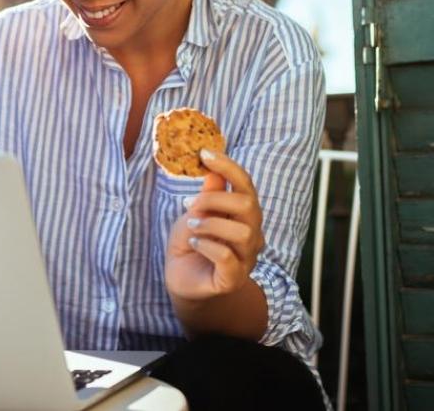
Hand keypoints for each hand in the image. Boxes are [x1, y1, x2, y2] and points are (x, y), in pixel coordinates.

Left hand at [164, 149, 264, 301]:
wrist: (182, 279)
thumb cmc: (192, 242)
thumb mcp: (195, 213)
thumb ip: (207, 193)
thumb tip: (213, 168)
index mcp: (243, 214)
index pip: (246, 184)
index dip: (228, 166)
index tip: (204, 154)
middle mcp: (252, 233)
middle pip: (249, 205)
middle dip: (216, 199)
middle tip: (190, 204)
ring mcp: (246, 257)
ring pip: (243, 233)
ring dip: (211, 224)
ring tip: (192, 227)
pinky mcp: (234, 278)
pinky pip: (228, 257)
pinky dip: (207, 246)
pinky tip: (194, 243)